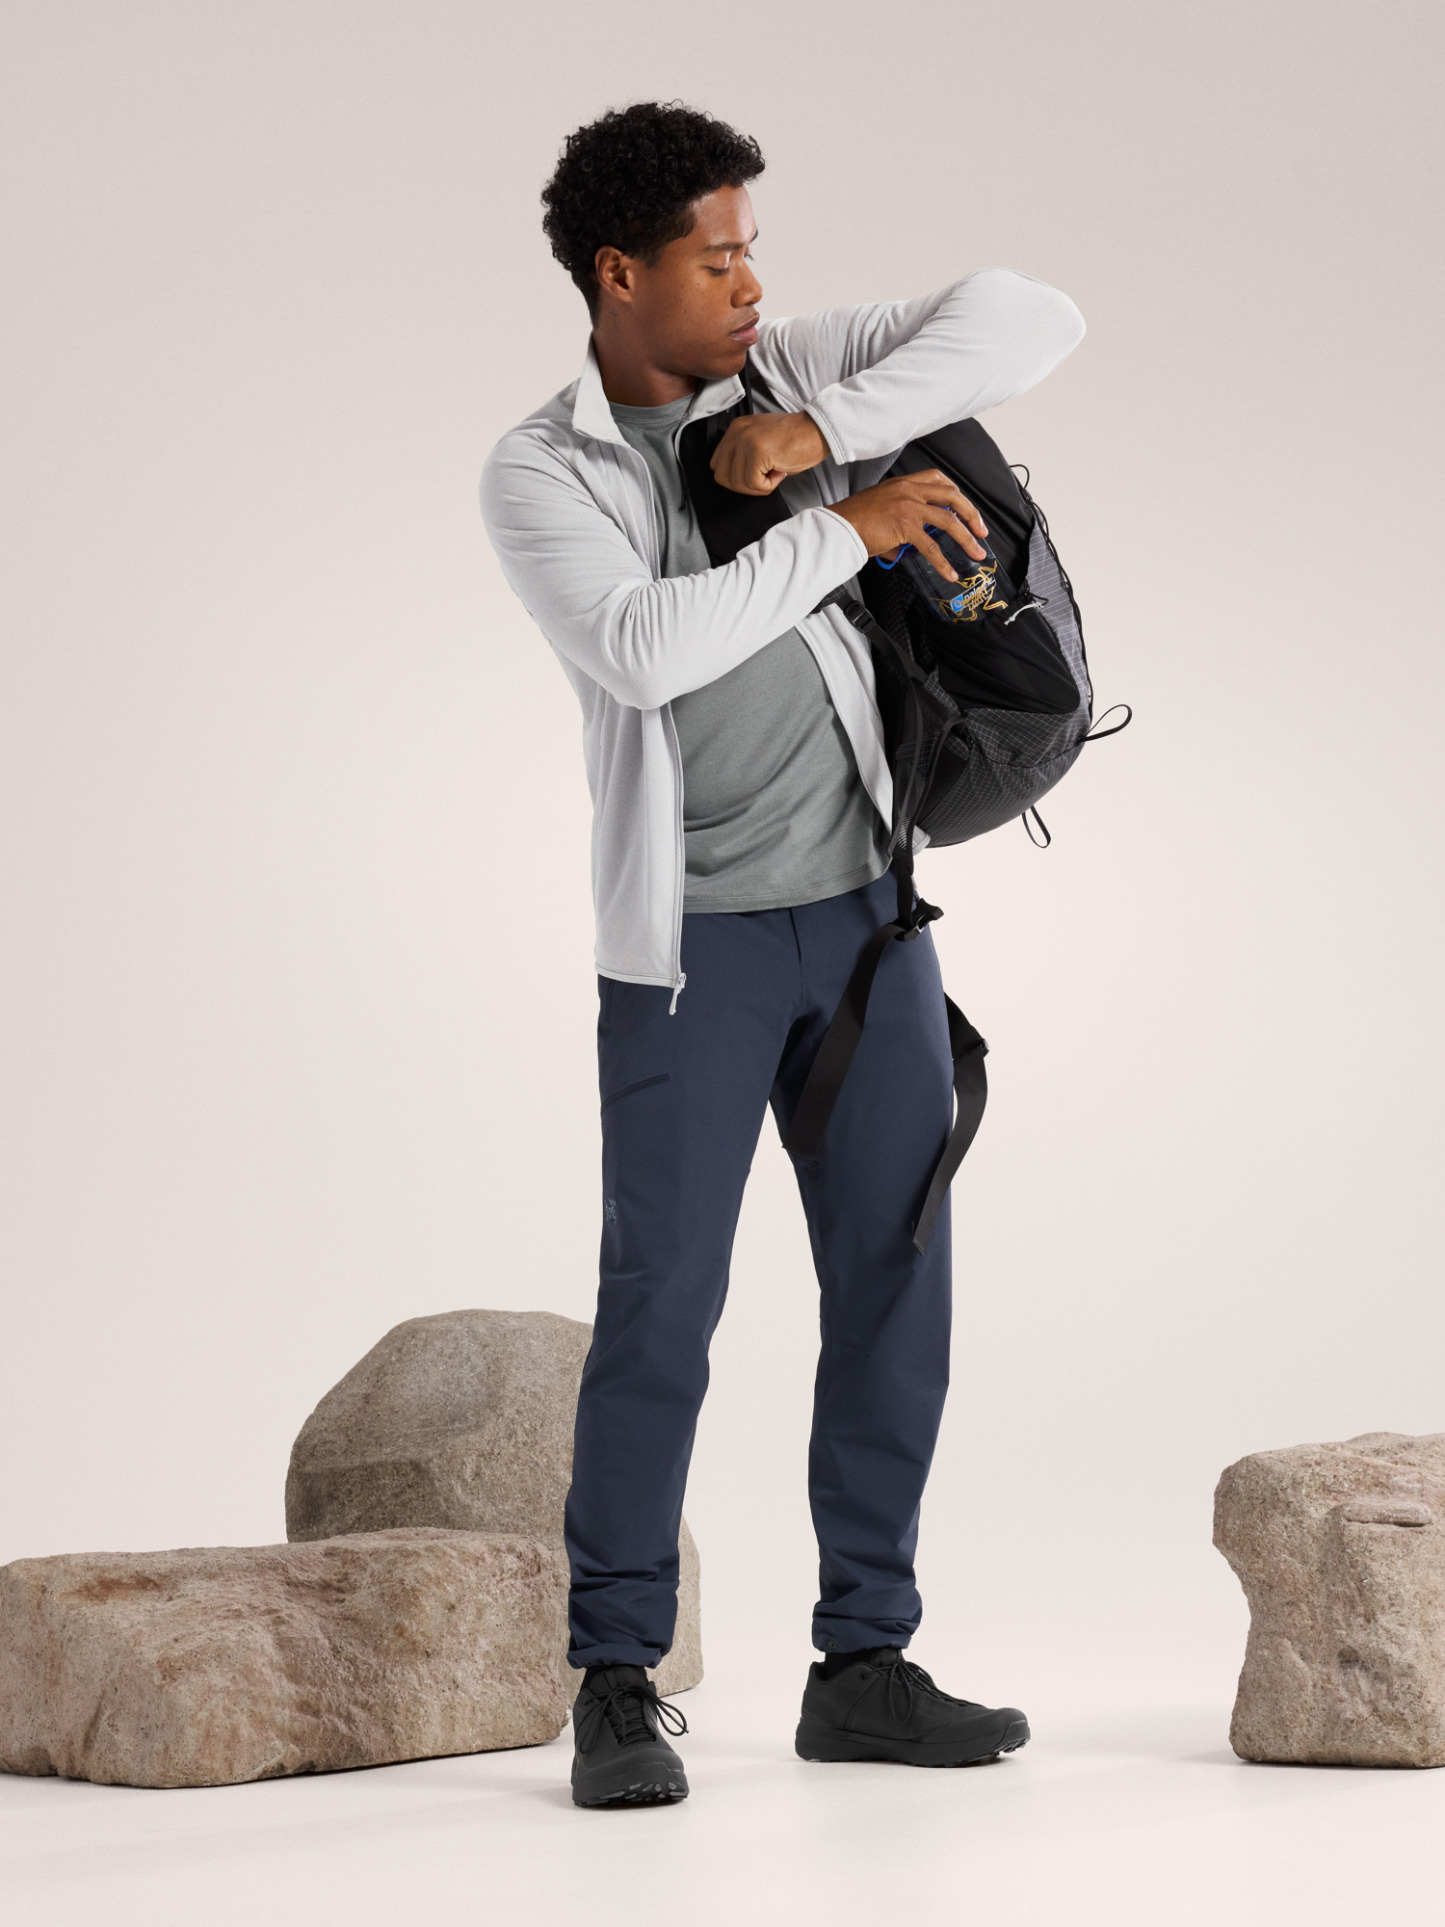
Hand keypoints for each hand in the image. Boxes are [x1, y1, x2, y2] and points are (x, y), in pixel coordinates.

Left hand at [710, 410, 827, 495]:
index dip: (736, 477)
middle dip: (744, 485)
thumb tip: (735, 479)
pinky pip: (754, 484)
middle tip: (764, 477)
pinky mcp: (757, 451)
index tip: (755, 473)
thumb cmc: (796, 439)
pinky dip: (768, 486)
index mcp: (736, 429)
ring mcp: (746, 440)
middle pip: (722, 476)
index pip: (717, 465)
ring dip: (758, 486)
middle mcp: (737, 432)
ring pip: (737, 483)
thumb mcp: (761, 442)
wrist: (818, 430)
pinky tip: (780, 471)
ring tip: (774, 471)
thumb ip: (743, 456)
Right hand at [824, 471, 987, 580]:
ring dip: (966, 538)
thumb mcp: (879, 510)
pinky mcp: (904, 526)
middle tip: (981, 529)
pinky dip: (943, 562)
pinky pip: (931, 546)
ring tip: (976, 552)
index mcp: (902, 483)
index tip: (965, 507)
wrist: (838, 526)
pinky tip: (949, 572)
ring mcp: (908, 506)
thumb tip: (908, 548)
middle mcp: (908, 490)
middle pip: (952, 496)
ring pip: (949, 520)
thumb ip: (899, 526)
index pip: (937, 478)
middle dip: (972, 513)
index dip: (955, 492)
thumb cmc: (852, 520)